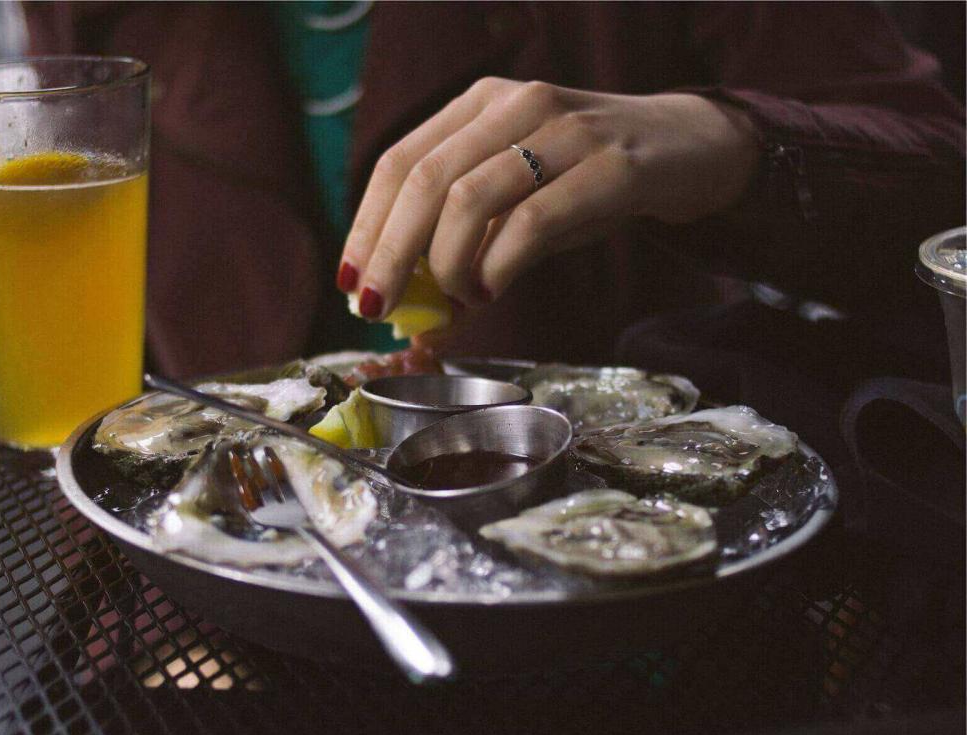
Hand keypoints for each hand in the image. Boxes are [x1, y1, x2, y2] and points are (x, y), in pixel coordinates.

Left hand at [336, 78, 758, 317]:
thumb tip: (418, 324)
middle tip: (379, 308)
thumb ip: (468, 251)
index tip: (350, 282)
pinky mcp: (611, 166)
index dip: (366, 226)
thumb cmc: (588, 182)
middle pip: (423, 181)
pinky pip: (531, 222)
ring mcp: (565, 130)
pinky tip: (494, 287)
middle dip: (390, 255)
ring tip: (458, 299)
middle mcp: (516, 104)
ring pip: (469, 199)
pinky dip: (498, 267)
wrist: (689, 149)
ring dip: (447, 266)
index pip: (398, 162)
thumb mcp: (519, 205)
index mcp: (479, 104)